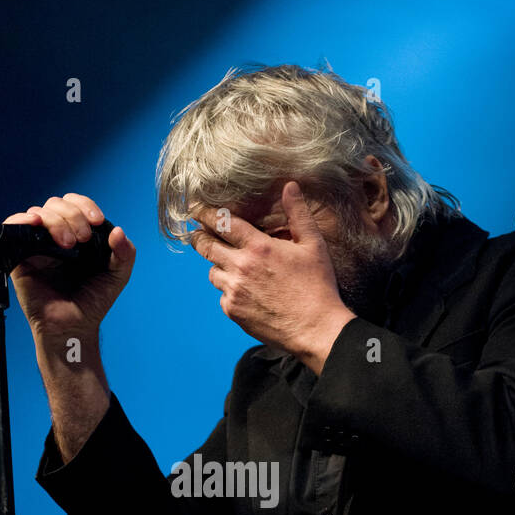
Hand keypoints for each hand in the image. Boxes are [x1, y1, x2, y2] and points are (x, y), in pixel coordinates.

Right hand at [5, 193, 135, 339]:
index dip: (85, 206)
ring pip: (39, 213)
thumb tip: (117, 230)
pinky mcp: (19, 257)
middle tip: (82, 239)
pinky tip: (36, 224)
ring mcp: (36, 245)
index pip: (75, 205)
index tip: (97, 222)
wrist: (73, 327)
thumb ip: (125, 253)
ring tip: (67, 245)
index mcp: (77, 235)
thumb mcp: (117, 275)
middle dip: (72, 215)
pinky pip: (13, 227)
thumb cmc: (92, 303)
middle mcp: (55, 237)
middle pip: (56, 204)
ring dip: (55, 221)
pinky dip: (22, 219)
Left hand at [188, 180, 354, 372]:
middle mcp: (240, 267)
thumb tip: (290, 186)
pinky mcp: (233, 311)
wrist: (315, 329)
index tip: (196, 208)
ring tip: (230, 265)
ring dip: (218, 266)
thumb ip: (298, 214)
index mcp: (258, 247)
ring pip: (213, 272)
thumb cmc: (318, 286)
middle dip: (199, 237)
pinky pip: (222, 295)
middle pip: (206, 247)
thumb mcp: (313, 245)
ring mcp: (234, 291)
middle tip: (196, 233)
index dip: (205, 213)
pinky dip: (229, 291)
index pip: (222, 222)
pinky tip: (246, 292)